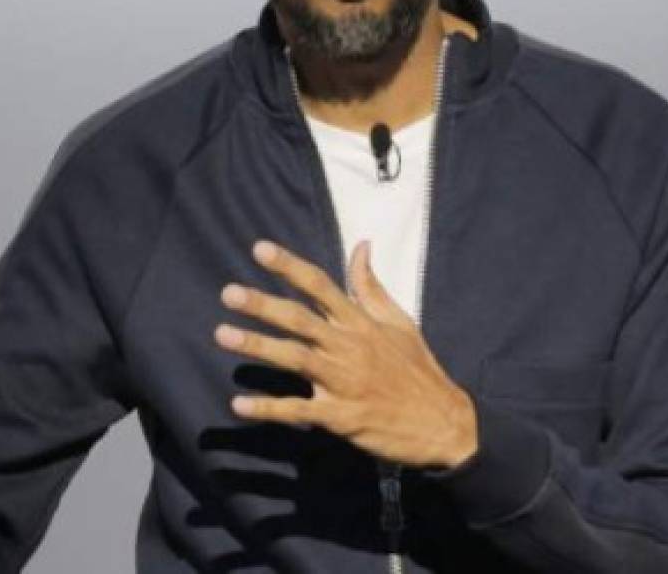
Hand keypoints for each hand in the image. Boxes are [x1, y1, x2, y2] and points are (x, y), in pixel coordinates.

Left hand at [214, 239, 477, 469]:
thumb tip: (361, 245)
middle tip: (228, 293)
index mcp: (361, 323)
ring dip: (259, 347)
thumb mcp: (399, 321)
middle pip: (301, 319)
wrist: (444, 423)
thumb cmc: (417, 369)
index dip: (290, 265)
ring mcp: (346, 382)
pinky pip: (301, 410)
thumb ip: (371, 286)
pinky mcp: (343, 417)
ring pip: (296, 358)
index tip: (259, 249)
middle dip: (263, 305)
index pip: (321, 285)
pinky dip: (270, 409)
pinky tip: (240, 406)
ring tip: (223, 335)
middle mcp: (350, 347)